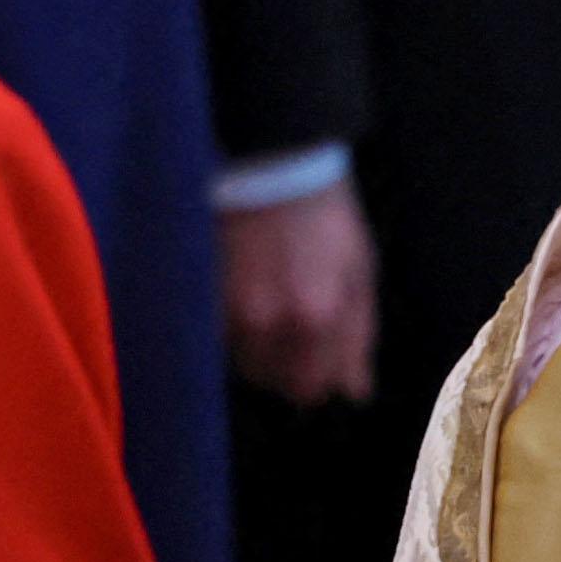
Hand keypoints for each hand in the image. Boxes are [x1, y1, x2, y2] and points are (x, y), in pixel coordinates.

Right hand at [221, 181, 377, 406]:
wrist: (271, 168)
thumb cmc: (324, 217)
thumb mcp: (359, 271)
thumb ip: (358, 336)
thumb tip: (355, 393)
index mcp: (319, 316)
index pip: (311, 387)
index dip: (317, 378)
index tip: (317, 362)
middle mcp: (270, 322)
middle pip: (273, 382)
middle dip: (286, 367)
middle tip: (294, 328)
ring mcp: (229, 310)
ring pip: (242, 363)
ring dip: (256, 348)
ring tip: (269, 305)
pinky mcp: (201, 297)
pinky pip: (217, 338)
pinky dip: (230, 328)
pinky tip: (245, 296)